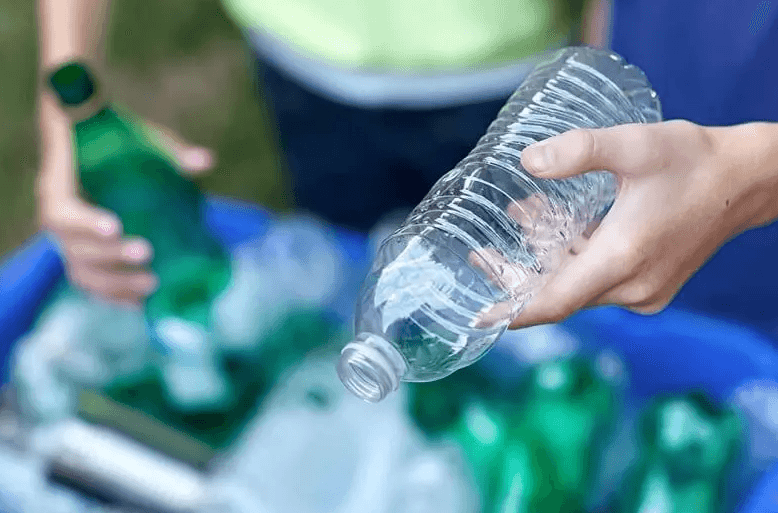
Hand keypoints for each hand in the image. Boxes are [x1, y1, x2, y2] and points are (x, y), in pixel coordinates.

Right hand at [37, 114, 215, 305]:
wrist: (97, 143)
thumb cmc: (117, 139)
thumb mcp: (141, 138)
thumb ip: (169, 150)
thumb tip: (205, 161)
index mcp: (60, 188)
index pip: (62, 211)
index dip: (85, 223)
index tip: (115, 227)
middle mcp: (60, 220)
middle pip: (74, 249)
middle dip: (110, 256)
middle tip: (147, 253)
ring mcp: (71, 242)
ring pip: (83, 272)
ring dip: (115, 284)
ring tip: (152, 283)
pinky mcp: (87, 257)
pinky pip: (93, 283)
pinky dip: (115, 296)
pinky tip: (142, 304)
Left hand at [501, 120, 774, 328]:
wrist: (746, 181)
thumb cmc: (692, 161)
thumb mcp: (633, 145)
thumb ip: (578, 151)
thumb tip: (528, 161)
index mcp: (623, 258)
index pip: (555, 301)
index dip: (513, 311)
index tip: (478, 318)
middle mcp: (632, 285)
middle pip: (560, 294)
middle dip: (518, 277)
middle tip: (481, 256)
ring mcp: (644, 290)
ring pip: (578, 285)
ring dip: (546, 260)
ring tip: (519, 219)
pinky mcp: (650, 285)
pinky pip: (598, 280)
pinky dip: (573, 258)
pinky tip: (556, 225)